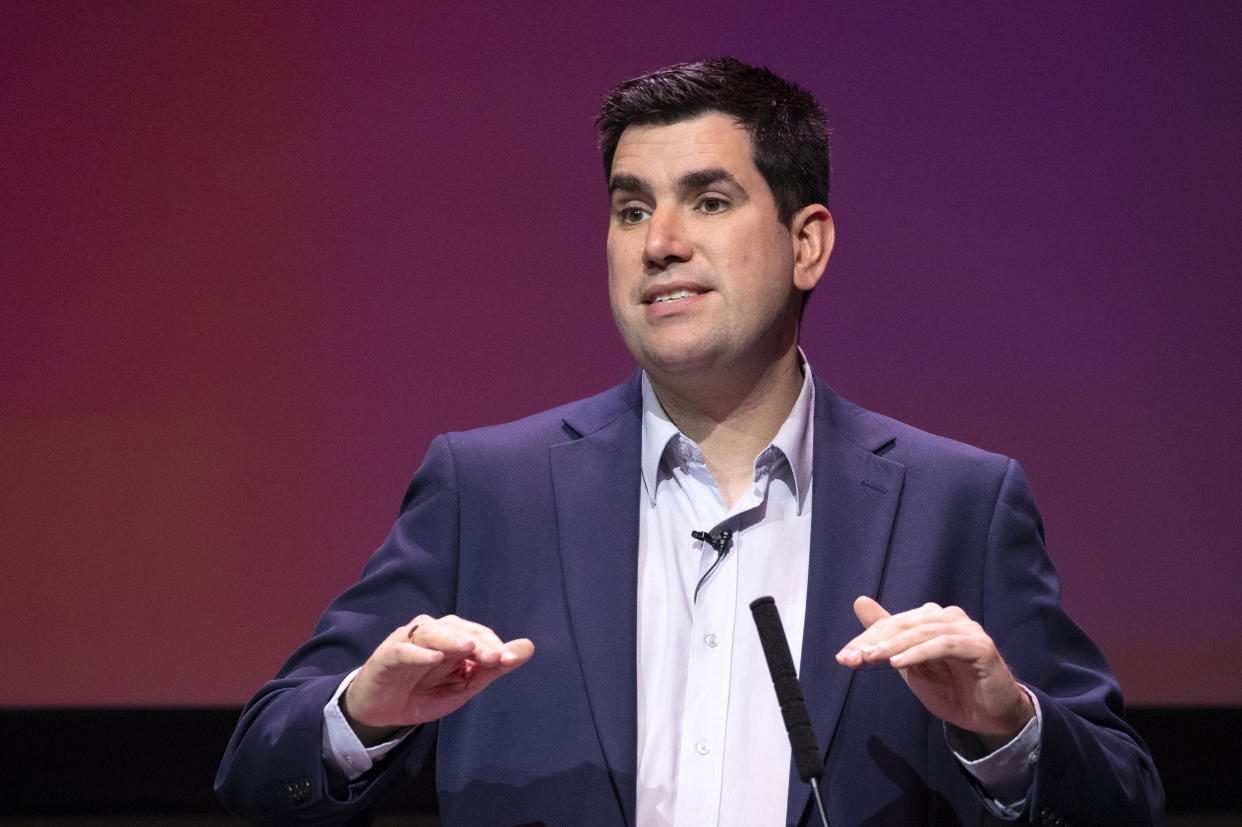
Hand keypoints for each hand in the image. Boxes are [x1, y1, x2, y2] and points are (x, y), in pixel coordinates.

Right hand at [341, 614, 533, 744]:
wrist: (382, 710)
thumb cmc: (424, 691)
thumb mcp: (463, 685)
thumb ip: (493, 667)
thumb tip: (528, 647)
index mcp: (453, 638)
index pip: (478, 634)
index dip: (494, 645)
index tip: (510, 660)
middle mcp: (432, 633)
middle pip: (457, 629)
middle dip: (478, 642)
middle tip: (494, 657)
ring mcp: (408, 642)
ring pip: (431, 632)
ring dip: (451, 639)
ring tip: (468, 648)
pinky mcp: (386, 656)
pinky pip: (403, 650)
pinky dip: (418, 652)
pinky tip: (433, 658)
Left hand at [835, 597, 1032, 750]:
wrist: (987, 718)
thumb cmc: (950, 689)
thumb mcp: (909, 663)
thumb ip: (887, 636)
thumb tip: (860, 601)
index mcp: (931, 619)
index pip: (892, 624)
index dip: (866, 639)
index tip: (843, 657)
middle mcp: (949, 618)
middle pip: (904, 625)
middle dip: (874, 642)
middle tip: (851, 658)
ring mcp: (966, 630)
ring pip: (922, 632)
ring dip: (893, 646)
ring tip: (870, 658)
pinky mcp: (980, 646)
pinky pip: (944, 645)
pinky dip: (919, 652)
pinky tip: (900, 663)